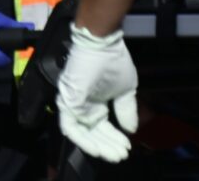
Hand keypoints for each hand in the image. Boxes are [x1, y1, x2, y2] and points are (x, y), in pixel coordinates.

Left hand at [56, 23, 137, 162]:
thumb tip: (130, 130)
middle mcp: (83, 104)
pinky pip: (71, 126)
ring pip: (82, 133)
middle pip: (93, 133)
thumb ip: (126, 110)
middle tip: (121, 155)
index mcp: (96, 101)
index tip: (127, 148)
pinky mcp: (68, 100)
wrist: (101, 43)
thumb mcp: (126, 89)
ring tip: (113, 154)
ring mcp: (74, 103)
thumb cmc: (113, 62)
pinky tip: (98, 148)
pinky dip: (83, 140)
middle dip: (108, 146)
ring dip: (97, 146)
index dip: (114, 139)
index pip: (102, 127)